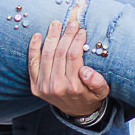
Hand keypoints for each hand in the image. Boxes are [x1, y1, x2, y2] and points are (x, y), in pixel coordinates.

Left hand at [27, 0, 109, 119]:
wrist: (77, 111)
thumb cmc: (91, 96)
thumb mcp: (101, 91)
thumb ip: (97, 82)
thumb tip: (85, 71)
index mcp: (74, 87)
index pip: (73, 56)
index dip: (77, 40)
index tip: (81, 30)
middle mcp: (56, 87)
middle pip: (59, 53)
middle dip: (66, 35)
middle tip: (71, 23)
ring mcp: (43, 86)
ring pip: (46, 55)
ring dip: (51, 37)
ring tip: (56, 24)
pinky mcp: (35, 85)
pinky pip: (33, 63)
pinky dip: (33, 48)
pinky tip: (37, 35)